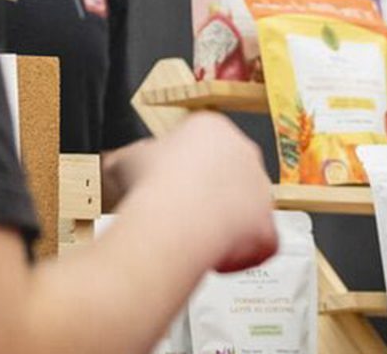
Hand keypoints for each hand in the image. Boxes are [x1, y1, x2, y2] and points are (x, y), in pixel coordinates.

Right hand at [140, 112, 277, 273]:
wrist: (175, 219)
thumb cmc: (151, 186)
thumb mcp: (126, 159)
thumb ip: (131, 158)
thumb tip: (119, 163)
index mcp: (213, 130)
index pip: (202, 146)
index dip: (181, 168)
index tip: (167, 184)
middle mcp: (245, 154)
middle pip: (227, 174)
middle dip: (207, 193)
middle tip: (180, 212)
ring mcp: (262, 191)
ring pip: (244, 208)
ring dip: (222, 222)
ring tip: (191, 236)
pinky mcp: (267, 227)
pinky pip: (257, 243)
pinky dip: (239, 254)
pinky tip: (214, 257)